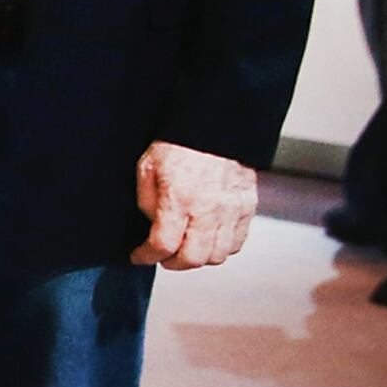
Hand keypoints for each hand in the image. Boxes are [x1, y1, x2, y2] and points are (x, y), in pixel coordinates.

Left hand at [133, 141, 255, 269]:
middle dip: (172, 263)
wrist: (216, 123)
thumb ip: (147, 201)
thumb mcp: (147, 167)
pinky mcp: (248, 205)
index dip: (145, 256)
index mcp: (180, 198)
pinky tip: (208, 238)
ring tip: (185, 248)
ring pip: (218, 255)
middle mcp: (209, 208)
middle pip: (193, 259)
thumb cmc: (179, 142)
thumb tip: (153, 226)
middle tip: (162, 256)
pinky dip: (222, 247)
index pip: (163, 245)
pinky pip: (238, 241)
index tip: (139, 255)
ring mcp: (232, 209)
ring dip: (198, 258)